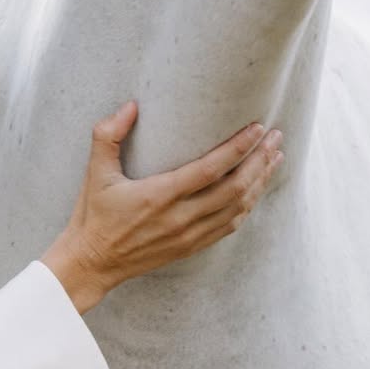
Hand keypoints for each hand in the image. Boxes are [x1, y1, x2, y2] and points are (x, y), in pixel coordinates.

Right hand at [41, 104, 283, 313]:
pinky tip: (255, 191)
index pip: (210, 169)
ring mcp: (188, 235)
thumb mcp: (95, 172)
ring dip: (259, 182)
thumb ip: (108, 135)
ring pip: (237, 208)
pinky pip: (229, 227)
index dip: (238, 148)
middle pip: (234, 188)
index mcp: (158, 195)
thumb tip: (131, 105)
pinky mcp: (190, 247)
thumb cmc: (93, 215)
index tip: (257, 128)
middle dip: (259, 161)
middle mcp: (179, 218)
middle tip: (276, 138)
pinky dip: (247, 207)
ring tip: (275, 159)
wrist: (93, 263)